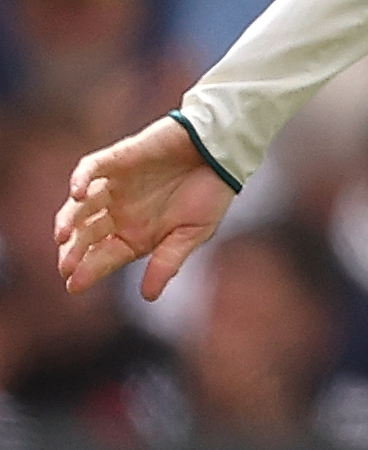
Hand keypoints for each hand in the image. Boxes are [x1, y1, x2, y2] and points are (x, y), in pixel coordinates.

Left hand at [55, 118, 233, 301]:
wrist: (222, 153)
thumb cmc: (210, 194)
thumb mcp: (192, 234)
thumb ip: (168, 262)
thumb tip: (148, 296)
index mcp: (136, 234)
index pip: (104, 256)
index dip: (88, 271)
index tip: (74, 286)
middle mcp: (119, 212)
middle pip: (86, 235)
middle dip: (73, 252)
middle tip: (66, 267)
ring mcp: (114, 186)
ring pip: (81, 206)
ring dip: (69, 220)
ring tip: (63, 236)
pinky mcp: (115, 160)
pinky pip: (90, 169)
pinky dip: (80, 180)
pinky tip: (78, 194)